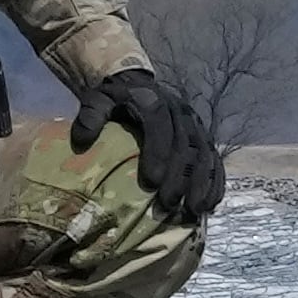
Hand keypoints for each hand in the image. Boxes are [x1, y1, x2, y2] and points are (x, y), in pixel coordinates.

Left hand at [70, 66, 226, 226]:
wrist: (139, 87)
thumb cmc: (115, 101)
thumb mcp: (98, 100)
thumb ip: (90, 116)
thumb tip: (81, 141)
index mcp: (153, 102)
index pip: (159, 127)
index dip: (158, 154)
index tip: (151, 183)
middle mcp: (180, 112)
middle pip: (185, 146)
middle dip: (179, 178)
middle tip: (168, 206)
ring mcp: (196, 125)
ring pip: (204, 155)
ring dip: (201, 184)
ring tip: (193, 211)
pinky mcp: (205, 137)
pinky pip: (215, 160)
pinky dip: (216, 182)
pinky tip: (211, 204)